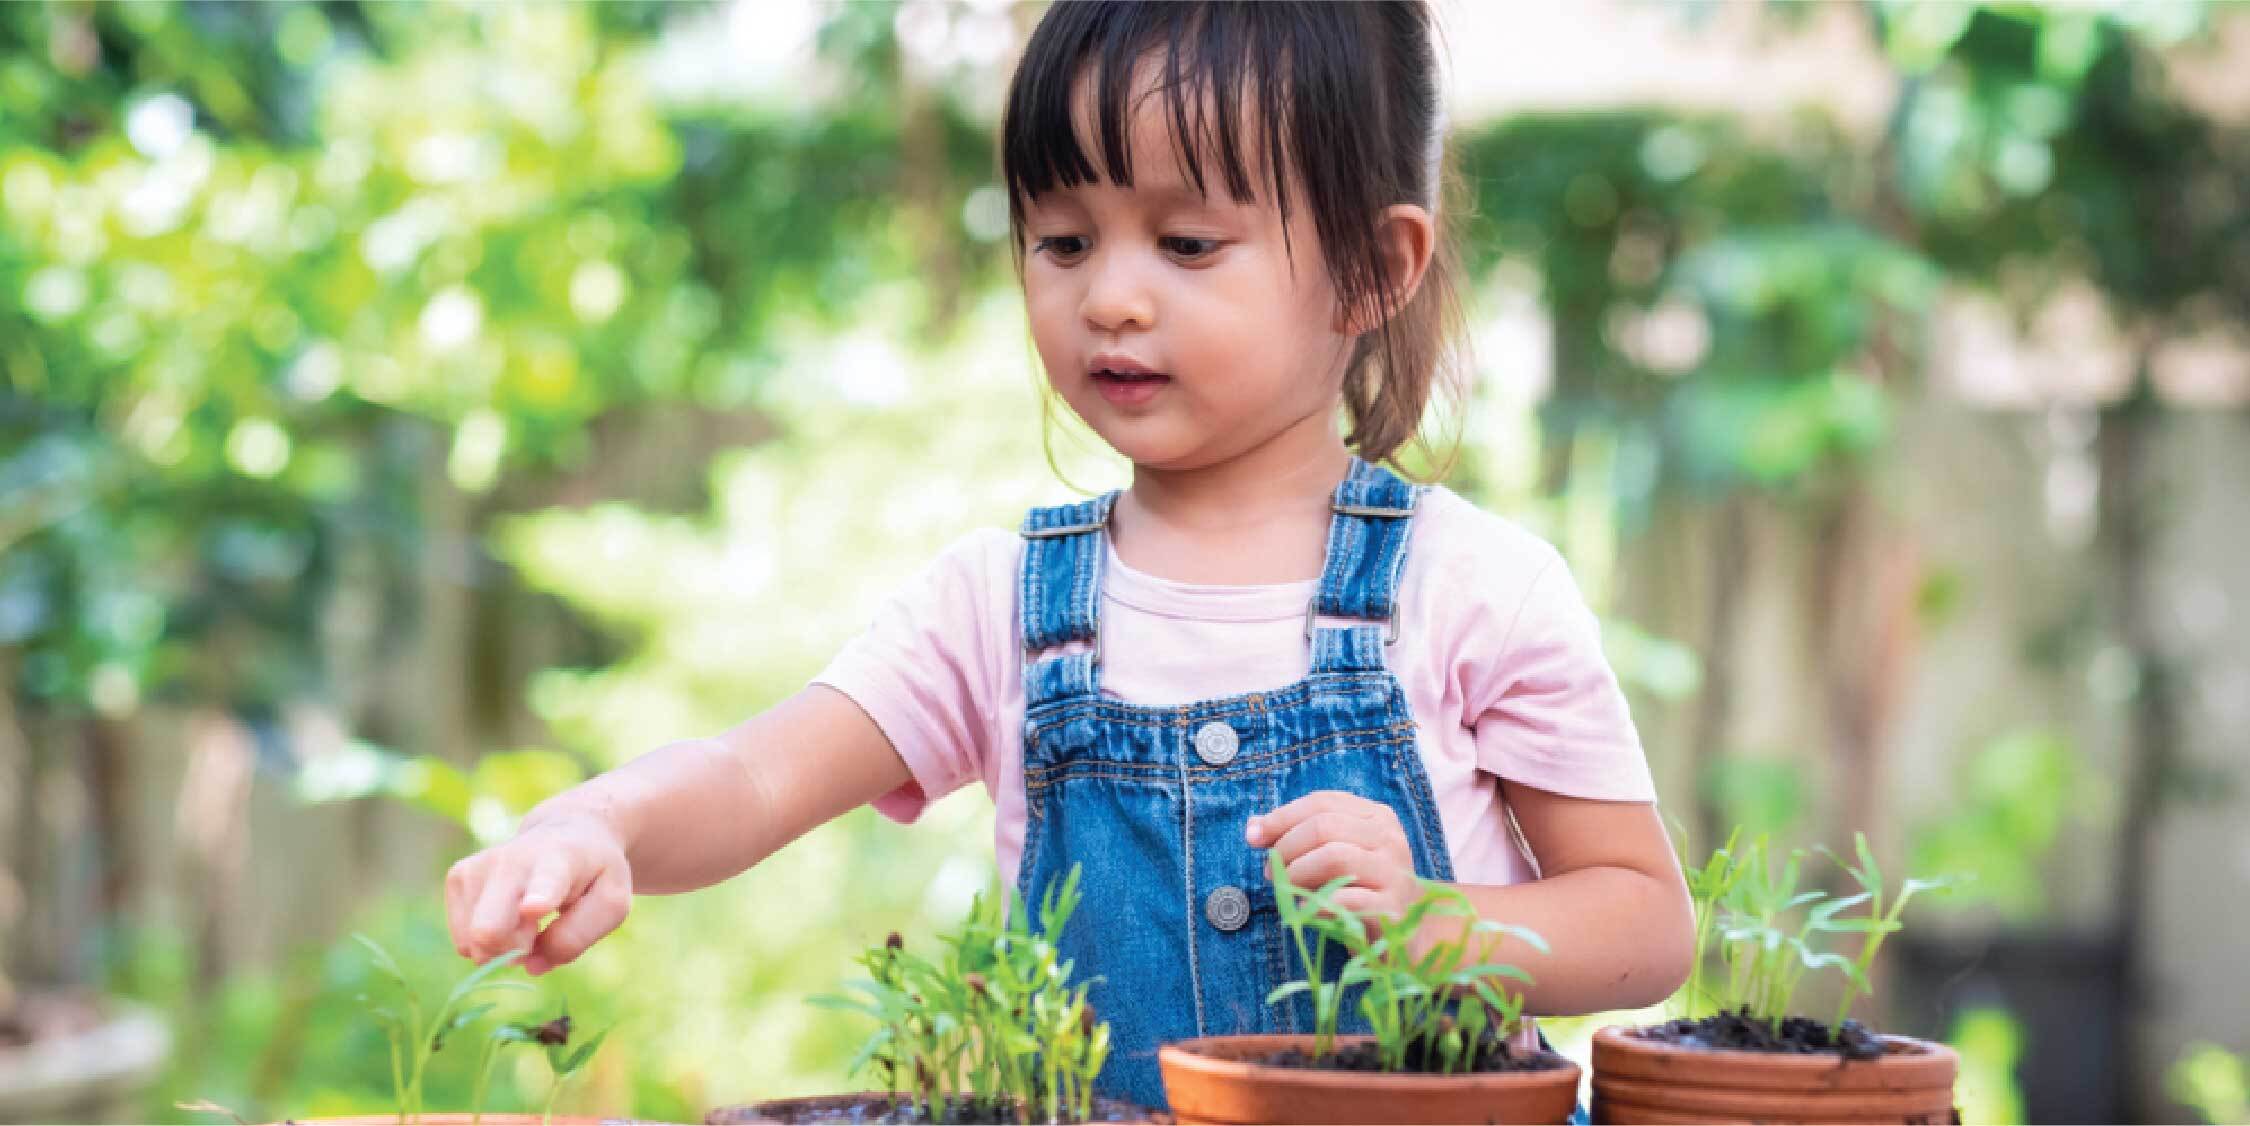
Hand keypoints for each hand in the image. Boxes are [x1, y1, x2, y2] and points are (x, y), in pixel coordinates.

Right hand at [445, 809, 632, 975]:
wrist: (567, 832)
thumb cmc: (593, 874)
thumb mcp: (611, 903)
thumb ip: (576, 937)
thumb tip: (530, 964)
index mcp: (559, 861)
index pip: (546, 882)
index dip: (539, 898)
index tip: (535, 907)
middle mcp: (511, 859)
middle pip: (488, 929)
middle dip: (512, 951)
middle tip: (536, 933)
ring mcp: (478, 866)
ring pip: (473, 941)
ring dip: (503, 946)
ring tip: (526, 920)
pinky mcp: (457, 877)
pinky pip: (463, 940)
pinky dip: (487, 941)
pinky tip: (507, 916)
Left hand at [1244, 790, 1418, 923]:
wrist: (1410, 934)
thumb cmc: (1363, 889)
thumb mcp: (1334, 855)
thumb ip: (1299, 836)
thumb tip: (1254, 826)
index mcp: (1376, 817)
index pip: (1322, 802)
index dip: (1282, 817)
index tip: (1253, 836)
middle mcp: (1389, 838)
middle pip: (1325, 826)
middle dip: (1287, 846)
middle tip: (1270, 870)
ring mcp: (1394, 872)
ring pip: (1335, 857)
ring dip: (1298, 873)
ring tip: (1286, 888)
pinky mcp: (1391, 908)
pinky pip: (1346, 899)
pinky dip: (1316, 904)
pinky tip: (1307, 910)